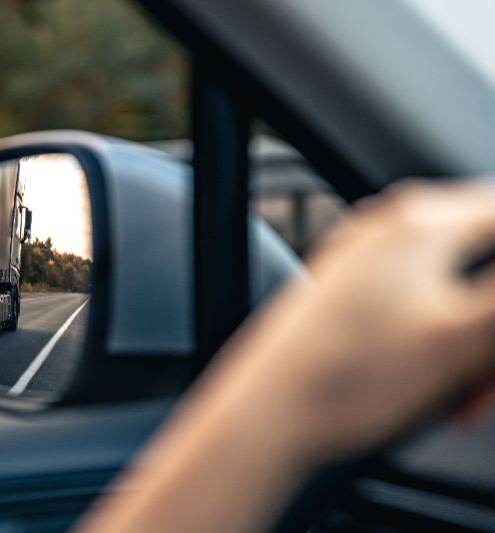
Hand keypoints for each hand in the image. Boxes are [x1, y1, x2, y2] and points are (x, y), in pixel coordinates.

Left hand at [229, 180, 494, 462]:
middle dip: (493, 333)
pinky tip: (429, 385)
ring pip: (451, 292)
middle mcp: (387, 228)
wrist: (268, 411)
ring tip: (460, 399)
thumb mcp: (463, 337)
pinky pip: (412, 307)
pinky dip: (434, 345)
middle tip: (487, 383)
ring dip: (473, 347)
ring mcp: (361, 258)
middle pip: (483, 261)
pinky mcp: (344, 292)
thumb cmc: (346, 375)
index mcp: (422, 221)